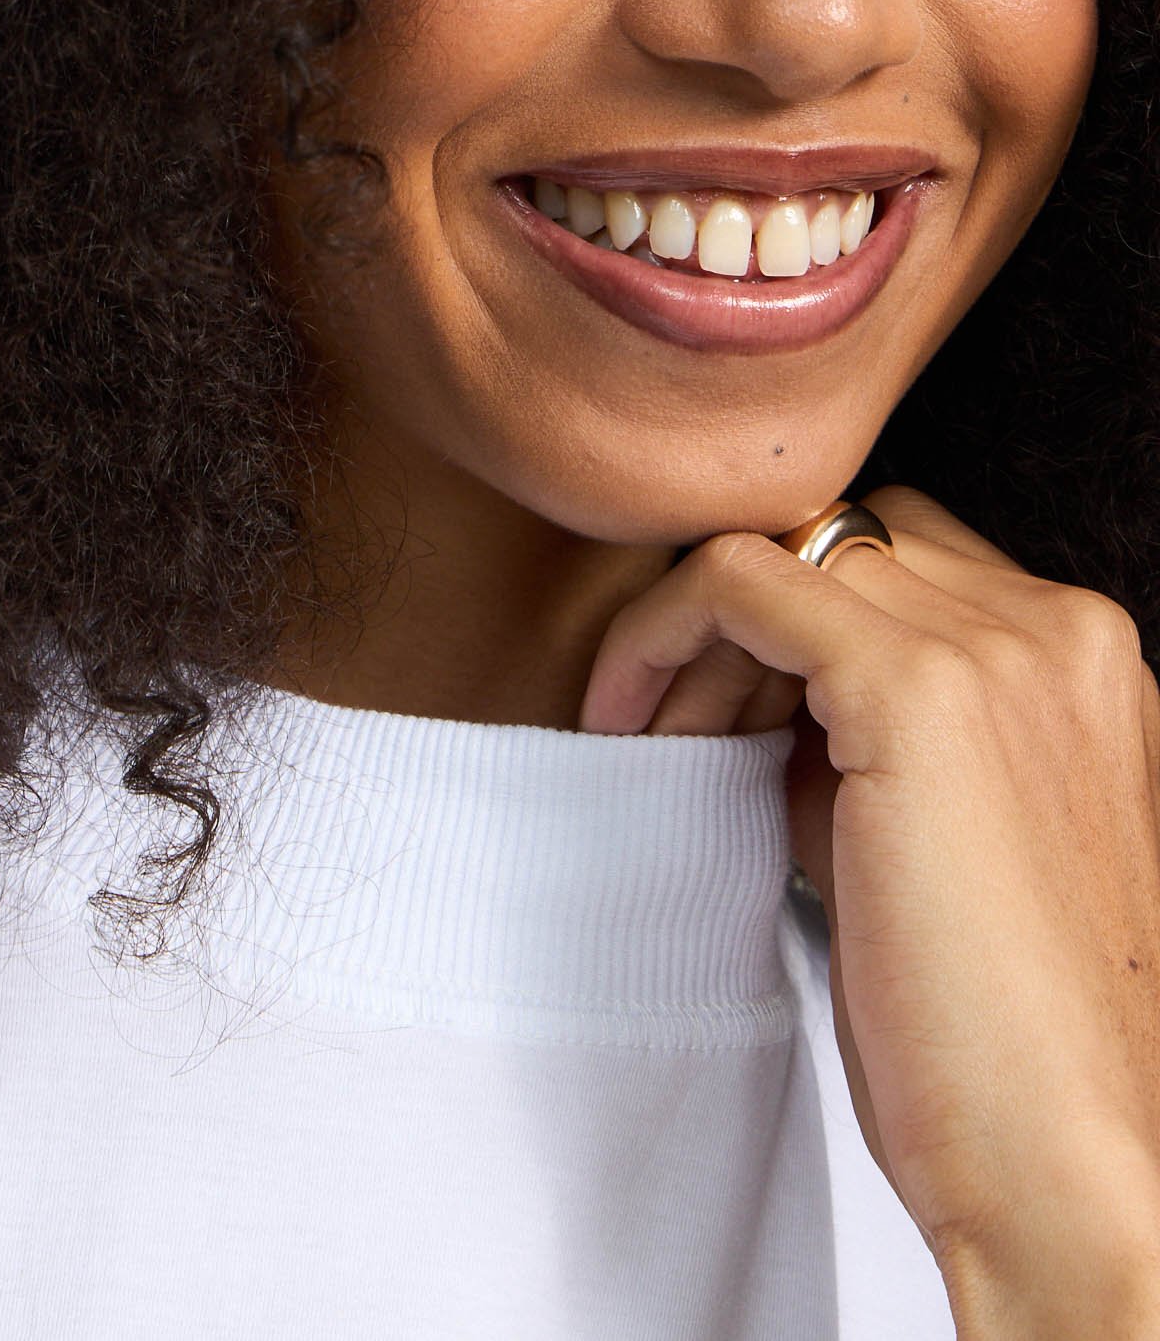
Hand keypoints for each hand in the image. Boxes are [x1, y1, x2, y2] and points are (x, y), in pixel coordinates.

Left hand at [577, 486, 1159, 1334]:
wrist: (1061, 1164)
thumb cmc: (994, 1031)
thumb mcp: (939, 838)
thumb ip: (869, 738)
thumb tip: (758, 693)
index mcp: (1085, 663)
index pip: (901, 566)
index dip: (793, 628)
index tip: (720, 715)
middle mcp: (1062, 631)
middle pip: (842, 548)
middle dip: (741, 629)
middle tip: (666, 730)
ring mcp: (1000, 650)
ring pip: (786, 554)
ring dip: (696, 638)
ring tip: (645, 740)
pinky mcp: (917, 691)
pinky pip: (736, 581)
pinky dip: (659, 631)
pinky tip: (625, 720)